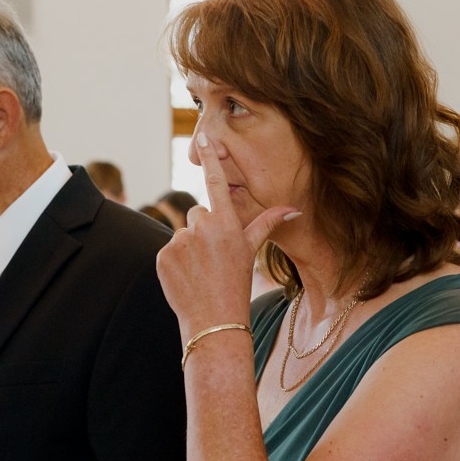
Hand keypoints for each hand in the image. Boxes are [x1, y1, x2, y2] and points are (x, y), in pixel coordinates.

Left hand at [154, 138, 298, 342]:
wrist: (214, 322)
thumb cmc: (237, 285)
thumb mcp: (253, 251)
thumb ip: (268, 223)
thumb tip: (295, 210)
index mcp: (226, 224)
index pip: (217, 182)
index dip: (211, 159)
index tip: (202, 138)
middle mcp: (203, 228)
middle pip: (198, 213)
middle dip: (204, 230)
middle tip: (213, 257)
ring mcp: (181, 241)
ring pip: (183, 232)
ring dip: (190, 246)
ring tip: (201, 270)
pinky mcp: (164, 255)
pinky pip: (169, 248)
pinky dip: (176, 260)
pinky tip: (187, 276)